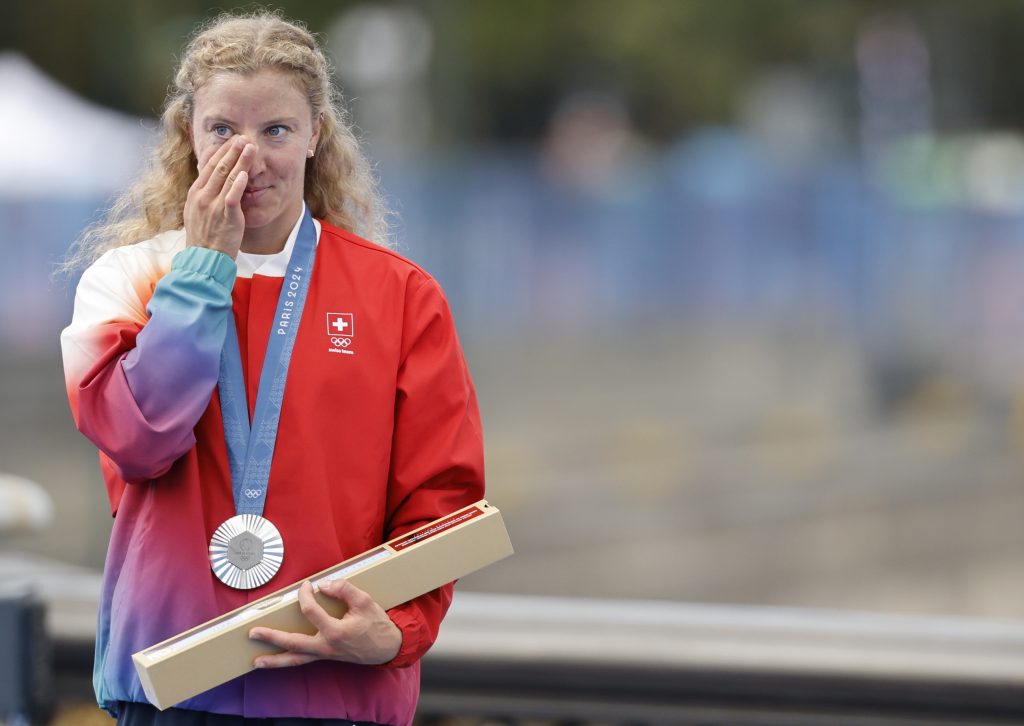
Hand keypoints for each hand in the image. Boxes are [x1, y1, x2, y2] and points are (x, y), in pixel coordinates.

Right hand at [184, 136, 254, 259]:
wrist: (203, 259)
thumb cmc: (204, 237)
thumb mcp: (198, 212)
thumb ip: (204, 195)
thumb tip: (209, 179)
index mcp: (195, 193)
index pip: (207, 166)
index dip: (221, 152)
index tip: (231, 141)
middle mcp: (202, 196)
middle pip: (217, 167)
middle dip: (231, 150)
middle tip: (243, 137)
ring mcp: (212, 206)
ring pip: (226, 177)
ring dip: (239, 160)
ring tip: (250, 146)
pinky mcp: (225, 216)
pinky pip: (232, 196)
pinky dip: (238, 183)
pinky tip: (245, 173)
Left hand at [249, 579, 401, 667]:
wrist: (388, 647)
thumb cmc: (376, 624)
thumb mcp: (365, 601)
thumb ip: (343, 589)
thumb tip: (322, 585)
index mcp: (335, 632)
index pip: (311, 611)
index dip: (304, 595)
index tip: (306, 585)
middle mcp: (326, 647)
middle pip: (293, 644)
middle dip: (272, 638)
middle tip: (253, 633)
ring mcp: (325, 655)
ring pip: (295, 660)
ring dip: (275, 661)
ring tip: (256, 662)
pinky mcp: (326, 657)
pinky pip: (303, 661)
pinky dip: (288, 661)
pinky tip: (277, 660)